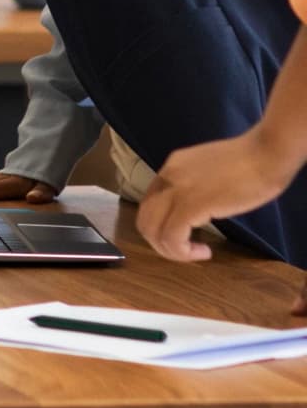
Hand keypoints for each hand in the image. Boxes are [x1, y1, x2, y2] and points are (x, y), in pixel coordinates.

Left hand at [136, 127, 297, 264]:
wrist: (264, 155)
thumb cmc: (248, 164)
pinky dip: (183, 252)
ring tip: (196, 252)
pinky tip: (205, 251)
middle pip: (144, 219)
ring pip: (152, 231)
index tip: (186, 236)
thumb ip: (195, 186)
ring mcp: (176, 190)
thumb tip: (195, 209)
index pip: (150, 204)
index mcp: (171, 168)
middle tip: (187, 251)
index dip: (162, 226)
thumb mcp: (209, 173)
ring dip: (171, 251)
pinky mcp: (191, 204)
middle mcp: (167, 177)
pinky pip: (172, 237)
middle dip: (161, 244)